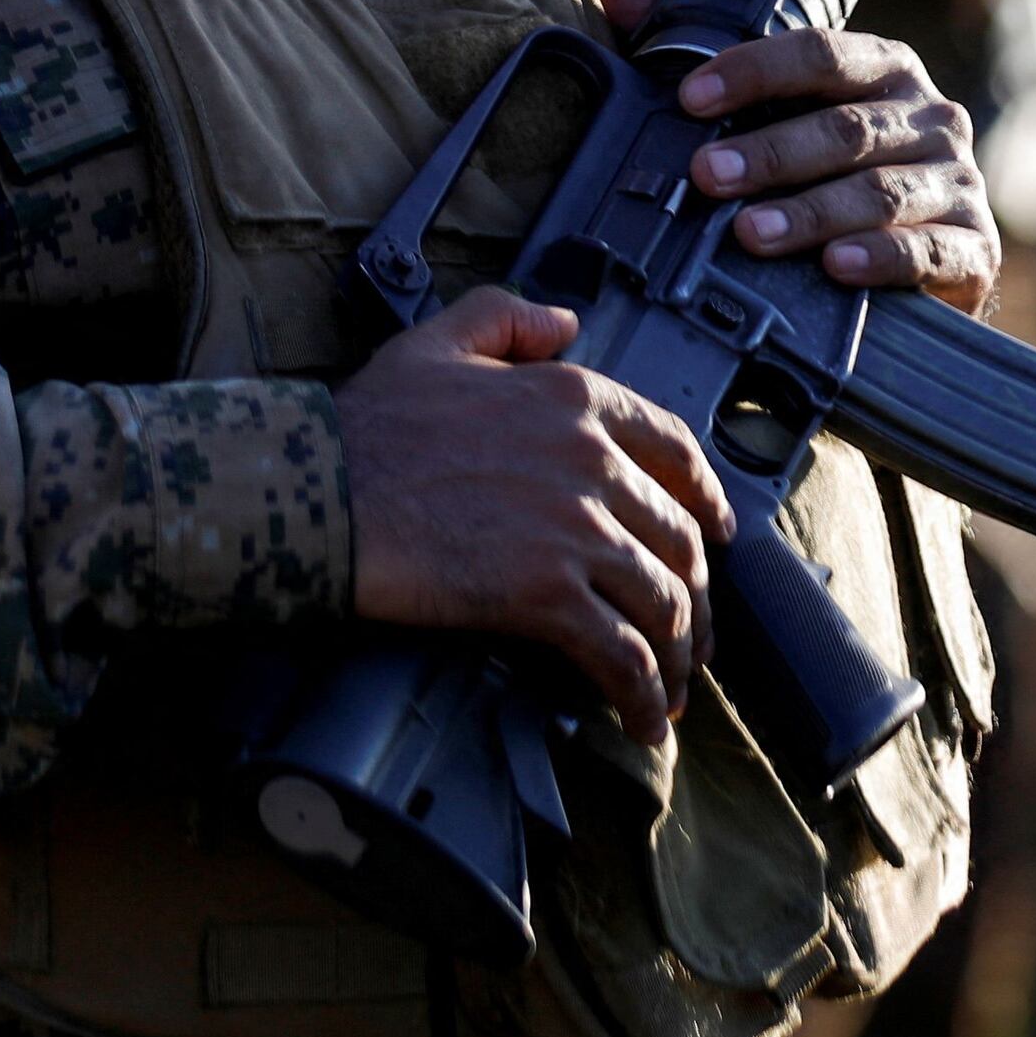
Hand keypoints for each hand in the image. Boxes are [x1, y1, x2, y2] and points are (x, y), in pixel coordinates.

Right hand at [340, 283, 732, 747]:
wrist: (318, 493)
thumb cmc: (364, 427)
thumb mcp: (433, 341)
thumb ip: (505, 318)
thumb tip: (563, 320)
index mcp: (573, 398)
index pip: (674, 450)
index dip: (707, 498)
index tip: (717, 532)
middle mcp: (592, 461)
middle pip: (679, 540)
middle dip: (696, 596)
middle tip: (690, 631)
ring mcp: (577, 531)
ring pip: (665, 602)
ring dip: (678, 655)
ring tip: (670, 687)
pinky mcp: (550, 596)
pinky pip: (623, 656)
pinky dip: (643, 694)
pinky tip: (641, 718)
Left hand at [594, 0, 1003, 316]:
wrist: (914, 255)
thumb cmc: (822, 166)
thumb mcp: (763, 102)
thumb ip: (691, 40)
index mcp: (879, 68)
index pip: (819, 52)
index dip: (753, 70)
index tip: (690, 98)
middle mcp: (927, 116)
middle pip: (846, 127)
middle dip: (771, 152)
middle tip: (708, 176)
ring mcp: (956, 181)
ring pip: (881, 191)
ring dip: (811, 211)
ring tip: (751, 232)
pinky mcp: (974, 246)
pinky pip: (931, 249)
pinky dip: (882, 257)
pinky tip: (836, 266)